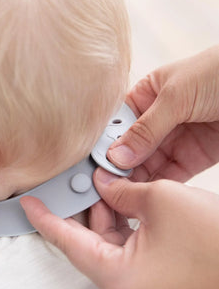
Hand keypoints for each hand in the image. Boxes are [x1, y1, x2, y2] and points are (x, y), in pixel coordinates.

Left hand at [20, 169, 218, 288]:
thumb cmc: (211, 235)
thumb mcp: (156, 199)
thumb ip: (118, 189)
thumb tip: (101, 182)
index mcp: (116, 276)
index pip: (66, 242)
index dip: (44, 218)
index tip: (27, 204)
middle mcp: (122, 284)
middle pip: (85, 239)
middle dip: (78, 207)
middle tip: (68, 182)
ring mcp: (136, 279)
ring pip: (103, 239)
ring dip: (99, 209)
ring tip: (95, 182)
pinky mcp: (148, 271)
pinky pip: (120, 241)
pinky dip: (115, 218)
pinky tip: (114, 195)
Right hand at [108, 45, 218, 181]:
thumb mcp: (177, 95)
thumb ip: (146, 128)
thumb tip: (116, 156)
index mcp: (146, 96)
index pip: (117, 124)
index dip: (105, 144)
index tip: (96, 165)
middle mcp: (156, 119)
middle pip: (129, 148)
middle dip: (119, 166)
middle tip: (107, 185)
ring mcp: (173, 139)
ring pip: (147, 164)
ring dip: (136, 178)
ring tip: (122, 194)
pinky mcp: (192, 156)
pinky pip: (170, 175)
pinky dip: (158, 185)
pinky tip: (145, 194)